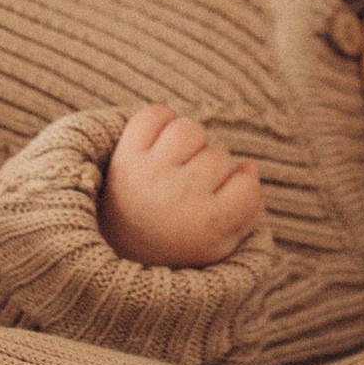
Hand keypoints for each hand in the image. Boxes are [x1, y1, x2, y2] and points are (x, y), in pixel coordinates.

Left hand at [99, 107, 264, 268]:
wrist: (115, 249)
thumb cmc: (176, 243)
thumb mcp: (219, 245)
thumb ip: (247, 210)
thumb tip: (248, 166)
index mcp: (209, 225)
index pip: (248, 186)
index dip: (240, 189)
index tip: (221, 202)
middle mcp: (180, 196)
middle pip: (221, 157)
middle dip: (211, 170)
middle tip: (191, 190)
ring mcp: (151, 173)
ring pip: (191, 130)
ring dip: (189, 143)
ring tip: (178, 163)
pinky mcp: (125, 156)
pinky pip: (154, 115)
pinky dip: (161, 121)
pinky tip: (161, 144)